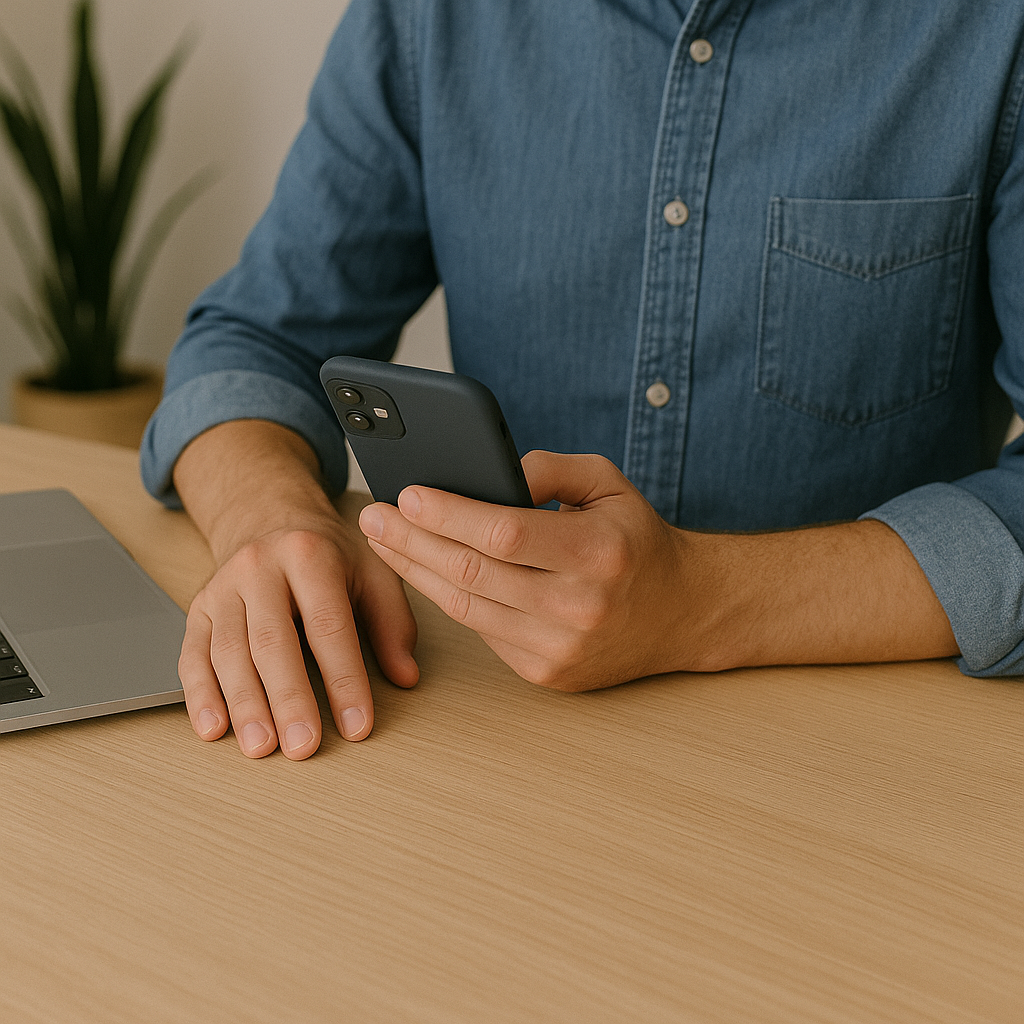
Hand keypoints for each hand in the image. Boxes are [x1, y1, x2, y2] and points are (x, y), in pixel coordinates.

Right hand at [179, 515, 418, 757]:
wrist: (269, 516)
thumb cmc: (327, 553)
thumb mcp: (372, 571)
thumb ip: (393, 623)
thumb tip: (406, 675)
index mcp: (310, 555)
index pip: (329, 626)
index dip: (344, 679)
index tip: (358, 726)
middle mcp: (260, 567)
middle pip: (273, 641)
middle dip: (289, 699)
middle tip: (302, 746)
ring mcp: (223, 588)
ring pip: (229, 651)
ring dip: (244, 704)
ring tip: (262, 747)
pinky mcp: (199, 608)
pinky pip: (193, 654)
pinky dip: (200, 695)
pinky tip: (214, 728)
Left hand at [357, 451, 696, 690]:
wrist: (681, 613)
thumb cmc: (637, 541)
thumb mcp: (609, 483)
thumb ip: (550, 469)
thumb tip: (488, 473)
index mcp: (598, 553)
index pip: (504, 533)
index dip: (448, 515)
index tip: (406, 495)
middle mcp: (579, 606)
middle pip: (472, 573)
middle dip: (411, 542)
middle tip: (371, 516)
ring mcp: (560, 647)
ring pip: (465, 607)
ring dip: (415, 572)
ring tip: (384, 542)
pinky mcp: (546, 673)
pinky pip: (481, 630)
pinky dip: (447, 599)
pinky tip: (424, 572)